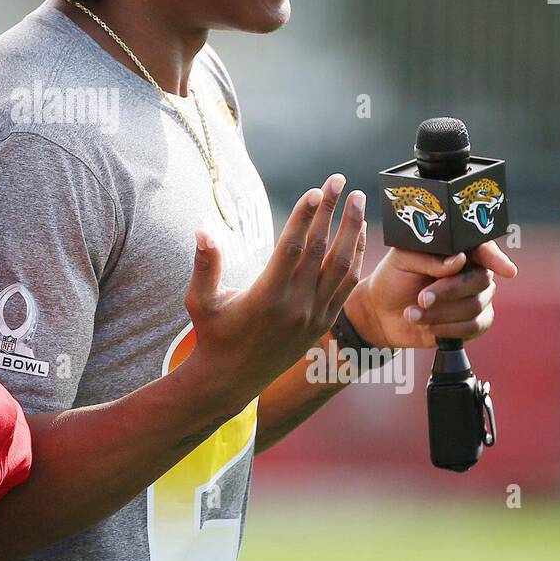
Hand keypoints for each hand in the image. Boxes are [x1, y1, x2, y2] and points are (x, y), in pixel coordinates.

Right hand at [183, 174, 366, 405]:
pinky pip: (346, 286)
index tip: (315, 190)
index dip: (305, 216)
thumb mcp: (201, 301)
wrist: (232, 380)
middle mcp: (295, 305)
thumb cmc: (213, 335)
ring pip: (341, 266)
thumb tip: (202, 231)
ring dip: (353, 231)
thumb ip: (205, 265)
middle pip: (320, 249)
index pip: (292, 247)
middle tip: (339, 180)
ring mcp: (313, 316)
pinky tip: (359, 235)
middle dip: (333, 211)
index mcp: (266, 296)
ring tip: (358, 201)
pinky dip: (356, 258)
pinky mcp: (323, 324)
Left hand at [344, 240, 517, 349]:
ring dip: (440, 313)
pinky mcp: (473, 323)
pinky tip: (426, 326)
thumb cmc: (393, 279)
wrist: (381, 312)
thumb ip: (428, 257)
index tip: (507, 270)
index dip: (497, 258)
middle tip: (422, 297)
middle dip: (449, 291)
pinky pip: (473, 327)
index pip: (485, 249)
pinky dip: (447, 328)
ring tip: (413, 313)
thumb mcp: (401, 260)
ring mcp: (476, 298)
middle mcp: (472, 272)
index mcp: (458, 250)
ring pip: (474, 306)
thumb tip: (459, 261)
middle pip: (481, 280)